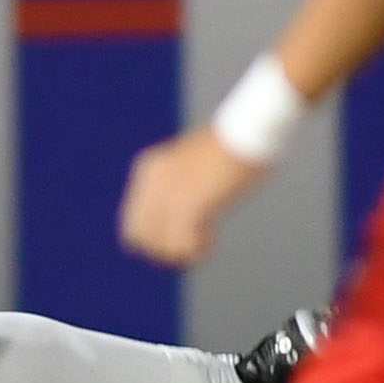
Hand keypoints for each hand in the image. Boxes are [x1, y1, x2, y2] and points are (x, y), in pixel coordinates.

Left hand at [119, 128, 264, 266]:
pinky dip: (196, 250)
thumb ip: (181, 187)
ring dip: (183, 250)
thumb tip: (183, 218)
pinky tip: (212, 240)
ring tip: (205, 240)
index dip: (157, 237)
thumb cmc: (234, 148)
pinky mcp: (188, 202)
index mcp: (150, 169)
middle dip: (167, 248)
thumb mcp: (194, 165)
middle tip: (193, 244)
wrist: (249, 132)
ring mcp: (169, 192)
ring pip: (161, 244)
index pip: (134, 222)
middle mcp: (153, 181)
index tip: (183, 235)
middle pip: (142, 237)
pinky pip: (182, 244)